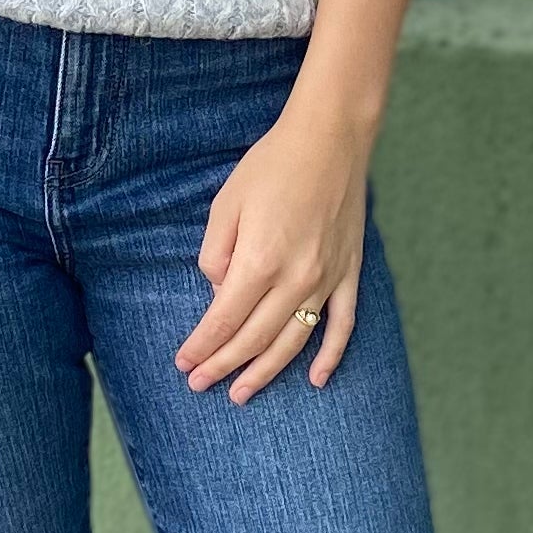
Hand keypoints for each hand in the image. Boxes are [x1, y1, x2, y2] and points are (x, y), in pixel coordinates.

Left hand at [177, 87, 371, 400]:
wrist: (330, 140)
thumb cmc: (271, 167)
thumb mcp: (225, 204)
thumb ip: (215, 254)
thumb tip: (217, 293)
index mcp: (259, 261)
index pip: (224, 320)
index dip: (202, 346)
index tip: (184, 364)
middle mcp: (295, 279)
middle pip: (254, 338)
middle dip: (223, 365)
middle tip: (200, 384)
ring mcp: (326, 279)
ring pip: (293, 342)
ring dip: (265, 372)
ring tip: (242, 393)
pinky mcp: (348, 273)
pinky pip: (342, 325)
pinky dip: (331, 356)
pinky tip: (318, 379)